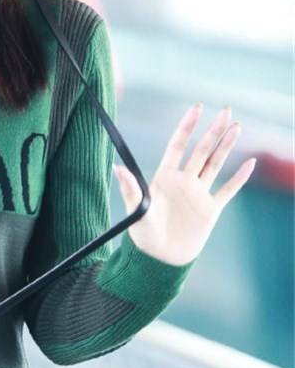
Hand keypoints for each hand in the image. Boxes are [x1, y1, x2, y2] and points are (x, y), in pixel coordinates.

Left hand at [113, 103, 255, 266]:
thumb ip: (131, 188)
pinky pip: (228, 190)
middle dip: (213, 130)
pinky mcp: (210, 210)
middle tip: (226, 110)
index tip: (197, 108)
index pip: (178, 145)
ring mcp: (198, 194)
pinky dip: (239, 177)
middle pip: (201, 150)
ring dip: (226, 146)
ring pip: (215, 164)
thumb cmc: (143, 234)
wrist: (159, 258)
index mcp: (165, 177)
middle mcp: (183, 181)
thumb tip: (117, 168)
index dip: (187, 127)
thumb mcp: (136, 210)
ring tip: (237, 126)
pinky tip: (250, 163)